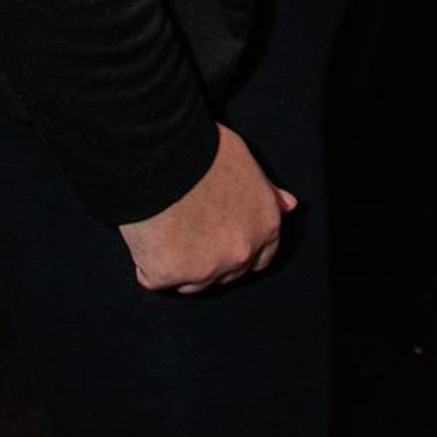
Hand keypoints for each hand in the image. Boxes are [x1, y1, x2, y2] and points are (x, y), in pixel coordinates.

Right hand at [118, 123, 297, 294]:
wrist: (163, 156)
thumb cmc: (203, 152)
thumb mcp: (247, 165)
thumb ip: (267, 192)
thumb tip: (290, 205)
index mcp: (265, 225)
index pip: (262, 257)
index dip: (241, 249)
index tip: (222, 240)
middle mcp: (241, 252)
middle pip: (226, 274)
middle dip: (210, 258)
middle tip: (188, 230)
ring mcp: (205, 269)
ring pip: (190, 283)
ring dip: (179, 265)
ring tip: (166, 228)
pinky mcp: (168, 275)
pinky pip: (153, 277)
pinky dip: (147, 261)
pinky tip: (146, 234)